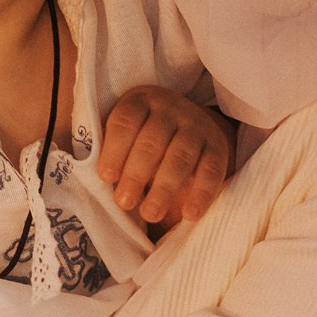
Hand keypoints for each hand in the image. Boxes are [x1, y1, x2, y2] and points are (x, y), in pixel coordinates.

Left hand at [95, 85, 231, 229]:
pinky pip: (211, 171)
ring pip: (180, 157)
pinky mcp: (218, 147)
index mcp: (140, 101)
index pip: (126, 121)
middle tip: (124, 203)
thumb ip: (112, 152)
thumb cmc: (143, 137)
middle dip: (136, 174)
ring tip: (150, 214)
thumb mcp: (126, 134)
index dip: (114, 149)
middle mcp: (171, 109)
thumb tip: (99, 183)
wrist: (189, 126)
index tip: (106, 177)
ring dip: (164, 188)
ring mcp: (196, 126)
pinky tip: (189, 214)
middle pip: (152, 141)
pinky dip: (201, 194)